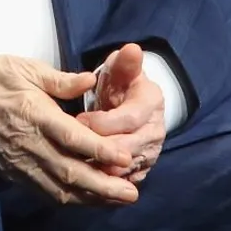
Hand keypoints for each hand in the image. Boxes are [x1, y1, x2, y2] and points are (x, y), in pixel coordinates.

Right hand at [0, 54, 139, 205]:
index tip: (123, 157)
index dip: (100, 151)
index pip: (72, 138)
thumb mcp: (24, 67)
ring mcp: (21, 162)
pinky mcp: (14, 172)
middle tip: (131, 193)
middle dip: (103, 185)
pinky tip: (88, 199)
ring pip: (60, 188)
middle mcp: (29, 143)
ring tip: (117, 200)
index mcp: (33, 113)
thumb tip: (90, 80)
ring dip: (91, 198)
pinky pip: (45, 192)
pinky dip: (69, 199)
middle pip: (70, 172)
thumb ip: (59, 79)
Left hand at [77, 43, 164, 182]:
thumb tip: (132, 48)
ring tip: (76, 165)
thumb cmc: (121, 82)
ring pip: (126, 168)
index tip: (79, 120)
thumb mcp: (121, 69)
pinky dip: (106, 182)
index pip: (129, 119)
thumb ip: (125, 62)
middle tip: (74, 147)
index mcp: (152, 103)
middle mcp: (156, 131)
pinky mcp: (142, 168)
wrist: (131, 102)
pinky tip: (85, 178)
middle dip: (100, 148)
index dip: (103, 122)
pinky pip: (125, 181)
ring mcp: (151, 152)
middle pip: (128, 148)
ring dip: (101, 169)